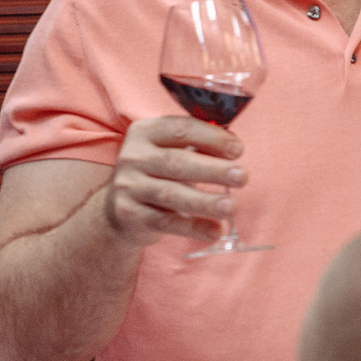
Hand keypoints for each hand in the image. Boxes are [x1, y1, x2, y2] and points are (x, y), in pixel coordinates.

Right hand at [100, 115, 245, 247]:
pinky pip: (167, 222)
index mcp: (145, 132)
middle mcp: (133, 157)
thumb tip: (233, 146)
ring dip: (205, 202)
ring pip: (172, 194)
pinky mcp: (130, 215)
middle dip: (213, 170)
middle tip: (242, 176)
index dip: (211, 137)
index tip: (238, 150)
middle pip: (177, 162)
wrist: (117, 207)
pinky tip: (215, 231)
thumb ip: (198, 146)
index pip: (180, 129)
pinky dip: (193, 228)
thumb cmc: (157, 173)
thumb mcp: (170, 152)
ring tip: (231, 206)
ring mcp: (129, 187)